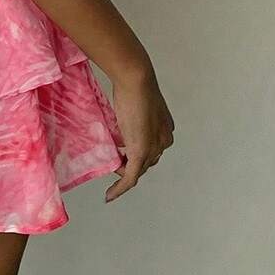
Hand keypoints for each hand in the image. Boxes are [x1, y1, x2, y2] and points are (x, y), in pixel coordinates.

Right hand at [105, 64, 174, 202]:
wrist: (136, 78)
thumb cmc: (133, 83)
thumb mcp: (136, 104)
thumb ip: (133, 117)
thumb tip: (122, 124)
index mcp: (166, 129)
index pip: (152, 149)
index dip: (136, 152)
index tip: (121, 151)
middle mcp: (164, 141)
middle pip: (146, 161)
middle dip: (129, 163)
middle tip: (112, 159)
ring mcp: (153, 148)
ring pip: (137, 169)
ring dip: (122, 172)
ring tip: (108, 168)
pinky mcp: (140, 153)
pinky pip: (130, 178)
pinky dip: (120, 188)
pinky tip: (109, 195)